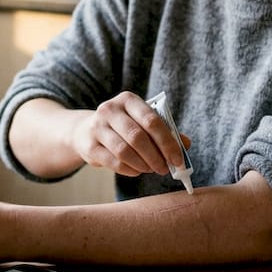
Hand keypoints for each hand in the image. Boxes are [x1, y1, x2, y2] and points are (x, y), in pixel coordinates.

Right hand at [71, 91, 189, 176]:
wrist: (85, 130)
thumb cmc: (123, 126)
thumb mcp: (142, 122)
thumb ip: (165, 131)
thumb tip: (185, 145)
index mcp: (128, 100)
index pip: (152, 121)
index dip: (167, 143)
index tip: (178, 160)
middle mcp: (110, 110)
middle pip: (137, 137)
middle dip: (155, 157)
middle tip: (165, 169)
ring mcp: (96, 127)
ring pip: (124, 151)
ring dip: (143, 165)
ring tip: (151, 169)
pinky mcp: (89, 146)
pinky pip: (114, 162)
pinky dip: (130, 170)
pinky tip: (137, 171)